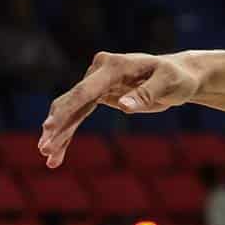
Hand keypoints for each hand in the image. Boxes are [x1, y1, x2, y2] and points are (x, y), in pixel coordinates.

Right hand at [37, 51, 201, 167]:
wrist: (180, 75)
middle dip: (57, 126)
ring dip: (59, 134)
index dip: (67, 110)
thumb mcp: (169, 84)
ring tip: (48, 157)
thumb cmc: (177, 78)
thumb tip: (123, 107)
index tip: (50, 128)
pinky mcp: (98, 96)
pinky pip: (78, 115)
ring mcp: (96, 84)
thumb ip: (145, 94)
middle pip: (72, 101)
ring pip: (71, 111)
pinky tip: (58, 154)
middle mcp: (99, 71)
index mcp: (113, 67)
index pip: (85, 91)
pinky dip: (68, 133)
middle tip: (44, 149)